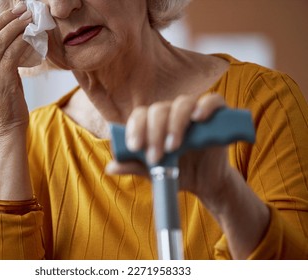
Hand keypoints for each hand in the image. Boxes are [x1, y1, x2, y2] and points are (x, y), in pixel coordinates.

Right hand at [0, 5, 38, 136]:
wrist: (6, 130)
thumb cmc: (3, 107)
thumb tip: (11, 44)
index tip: (0, 20)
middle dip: (5, 19)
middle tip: (21, 11)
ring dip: (16, 26)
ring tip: (29, 19)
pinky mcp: (2, 80)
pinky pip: (13, 53)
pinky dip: (23, 41)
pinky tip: (31, 37)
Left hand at [107, 93, 233, 205]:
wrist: (205, 183)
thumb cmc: (177, 172)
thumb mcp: (154, 173)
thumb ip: (134, 166)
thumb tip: (110, 167)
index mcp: (154, 123)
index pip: (140, 114)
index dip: (136, 127)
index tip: (135, 147)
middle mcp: (172, 113)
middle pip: (158, 109)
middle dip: (154, 132)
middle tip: (155, 157)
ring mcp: (194, 112)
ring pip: (182, 103)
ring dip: (175, 123)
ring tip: (173, 146)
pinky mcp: (217, 115)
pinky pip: (213, 100)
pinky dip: (205, 106)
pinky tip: (198, 118)